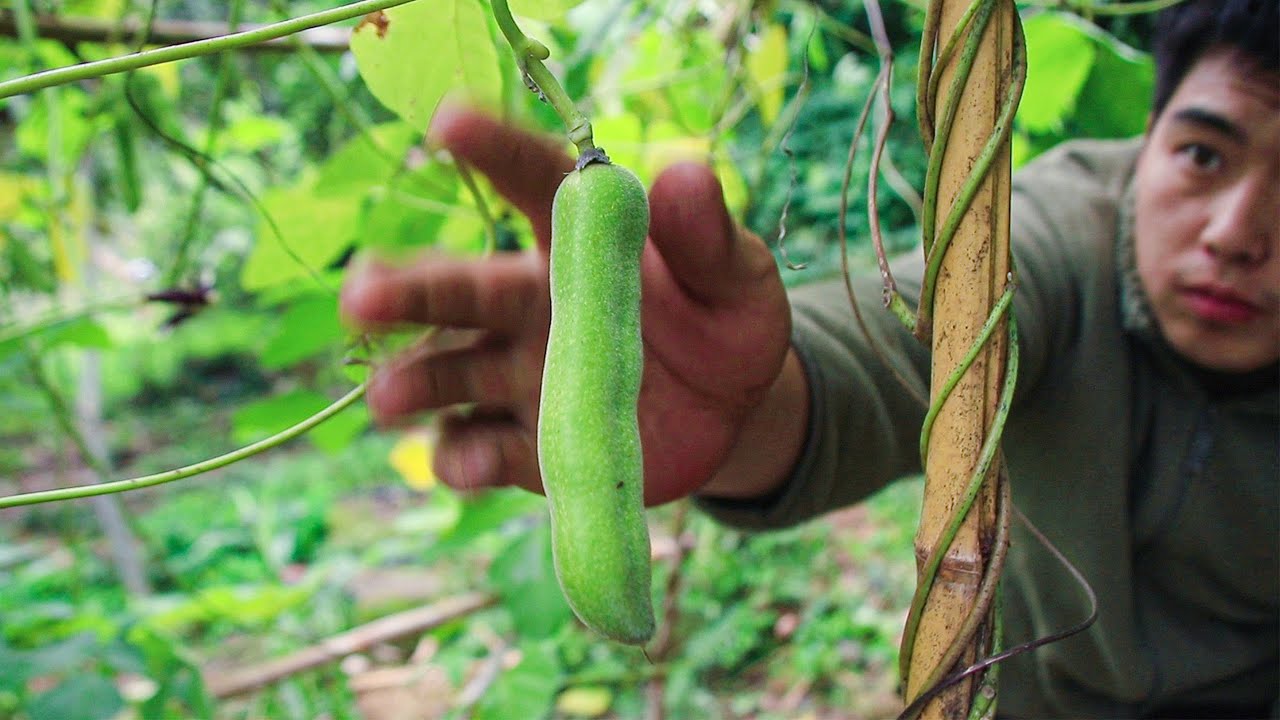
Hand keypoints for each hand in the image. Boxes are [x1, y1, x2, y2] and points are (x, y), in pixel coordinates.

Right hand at [340, 105, 793, 505]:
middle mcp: (533, 306)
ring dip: (416, 381)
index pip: (534, 186)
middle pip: (461, 290)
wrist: (734, 414)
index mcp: (580, 245)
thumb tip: (683, 172)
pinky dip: (465, 456)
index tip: (449, 121)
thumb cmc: (727, 321)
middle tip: (363, 297)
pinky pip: (484, 448)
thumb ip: (708, 236)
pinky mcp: (529, 444)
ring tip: (388, 395)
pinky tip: (460, 461)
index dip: (494, 152)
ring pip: (451, 372)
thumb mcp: (738, 278)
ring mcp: (523, 376)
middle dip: (408, 292)